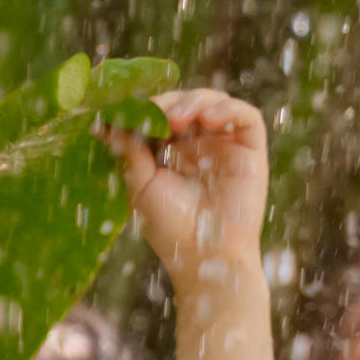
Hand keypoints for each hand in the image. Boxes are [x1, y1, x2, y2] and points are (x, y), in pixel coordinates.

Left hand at [114, 88, 268, 282]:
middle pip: (185, 102)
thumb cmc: (172, 229)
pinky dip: (228, 109)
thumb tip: (108, 122)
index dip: (145, 106)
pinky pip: (246, 117)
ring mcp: (226, 145)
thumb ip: (130, 152)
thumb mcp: (141, 186)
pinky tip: (209, 118)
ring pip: (214, 101)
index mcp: (173, 150)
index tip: (124, 108)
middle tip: (153, 112)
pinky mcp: (251, 150)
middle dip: (167, 102)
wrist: (206, 259)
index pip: (160, 114)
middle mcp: (200, 143)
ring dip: (193, 101)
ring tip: (176, 118)